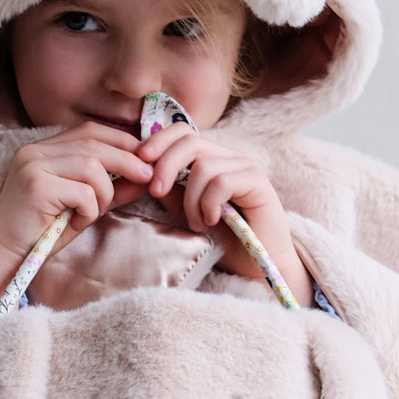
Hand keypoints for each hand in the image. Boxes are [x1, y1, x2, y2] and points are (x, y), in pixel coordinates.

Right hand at [0, 123, 152, 311]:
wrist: (6, 255)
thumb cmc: (42, 232)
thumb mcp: (84, 205)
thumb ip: (112, 188)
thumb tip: (148, 175)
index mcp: (44, 148)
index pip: (91, 130)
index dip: (123, 141)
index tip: (146, 160)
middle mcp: (35, 150)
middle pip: (95, 143)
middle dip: (128, 161)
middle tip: (148, 179)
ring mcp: (33, 165)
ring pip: (92, 167)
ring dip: (104, 194)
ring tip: (92, 214)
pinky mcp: (36, 186)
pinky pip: (82, 192)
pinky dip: (89, 211)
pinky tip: (76, 223)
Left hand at [137, 127, 312, 305]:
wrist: (255, 267)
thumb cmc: (223, 240)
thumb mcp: (186, 210)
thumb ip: (170, 189)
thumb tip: (142, 171)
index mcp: (212, 158)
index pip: (183, 131)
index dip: (159, 141)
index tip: (140, 162)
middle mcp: (230, 157)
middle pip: (190, 141)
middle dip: (166, 165)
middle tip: (156, 192)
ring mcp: (246, 167)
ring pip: (203, 165)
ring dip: (191, 198)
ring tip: (197, 223)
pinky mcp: (258, 182)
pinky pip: (221, 182)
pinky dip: (209, 204)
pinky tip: (212, 221)